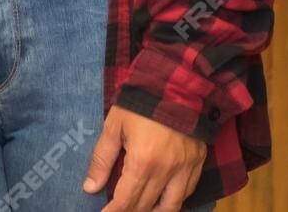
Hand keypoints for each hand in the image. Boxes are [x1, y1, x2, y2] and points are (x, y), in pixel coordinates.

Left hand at [84, 105, 206, 210]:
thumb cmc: (139, 106)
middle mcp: (167, 172)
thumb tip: (89, 187)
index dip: (114, 211)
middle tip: (118, 210)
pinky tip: (162, 201)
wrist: (177, 87)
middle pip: (147, 205)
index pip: (127, 199)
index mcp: (143, 162)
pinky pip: (187, 194)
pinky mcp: (198, 166)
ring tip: (139, 211)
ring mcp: (186, 171)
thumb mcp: (113, 127)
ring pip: (171, 206)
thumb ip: (102, 159)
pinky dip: (173, 202)